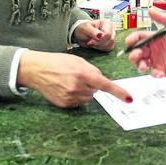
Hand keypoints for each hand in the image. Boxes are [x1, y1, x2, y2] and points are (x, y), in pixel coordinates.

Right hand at [17, 50, 131, 107]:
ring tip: (70, 80)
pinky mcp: (64, 104)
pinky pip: (78, 102)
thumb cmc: (57, 61)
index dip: (118, 92)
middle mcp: (77, 87)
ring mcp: (70, 97)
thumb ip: (92, 70)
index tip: (129, 98)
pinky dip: (76, 96)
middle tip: (79, 76)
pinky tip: (65, 87)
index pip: (105, 85)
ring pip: (88, 97)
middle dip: (92, 84)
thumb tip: (101, 81)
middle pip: (96, 91)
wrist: (37, 70)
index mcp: (83, 73)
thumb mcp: (78, 60)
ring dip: (84, 91)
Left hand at [73, 19, 114, 50]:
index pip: (107, 34)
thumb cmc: (83, 29)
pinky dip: (101, 48)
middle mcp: (110, 28)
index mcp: (105, 22)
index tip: (90, 42)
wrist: (82, 34)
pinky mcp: (110, 42)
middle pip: (110, 39)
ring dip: (99, 46)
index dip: (99, 40)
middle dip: (99, 43)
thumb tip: (101, 35)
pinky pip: (109, 48)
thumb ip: (93, 32)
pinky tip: (95, 45)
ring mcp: (112, 35)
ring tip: (92, 43)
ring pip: (110, 45)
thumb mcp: (85, 29)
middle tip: (90, 43)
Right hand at [125, 7, 165, 77]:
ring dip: (139, 65)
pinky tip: (158, 73)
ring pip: (141, 63)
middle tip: (136, 56)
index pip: (140, 37)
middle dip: (133, 54)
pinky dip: (153, 74)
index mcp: (157, 38)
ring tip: (143, 67)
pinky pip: (153, 73)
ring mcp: (158, 60)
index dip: (133, 39)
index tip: (129, 42)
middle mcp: (155, 49)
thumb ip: (165, 19)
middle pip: (137, 51)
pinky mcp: (162, 70)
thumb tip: (151, 10)